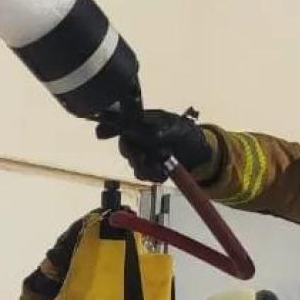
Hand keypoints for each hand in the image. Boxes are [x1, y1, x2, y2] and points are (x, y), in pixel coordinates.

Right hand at [96, 109, 216, 183]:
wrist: (198, 153)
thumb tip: (154, 134)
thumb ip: (165, 129)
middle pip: (125, 148)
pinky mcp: (147, 168)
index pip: (121, 124)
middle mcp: (138, 138)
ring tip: (161, 167)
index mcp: (142, 123)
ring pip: (134, 165)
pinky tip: (163, 172)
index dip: (108, 128)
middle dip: (134, 155)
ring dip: (147, 168)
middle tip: (144, 158)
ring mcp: (142, 154)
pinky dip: (153, 176)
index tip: (101, 134)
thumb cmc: (187, 133)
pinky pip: (142, 175)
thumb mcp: (178, 128)